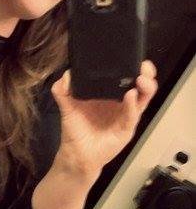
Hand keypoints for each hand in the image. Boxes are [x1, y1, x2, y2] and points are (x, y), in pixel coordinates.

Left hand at [51, 60, 157, 175]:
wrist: (76, 154)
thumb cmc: (76, 129)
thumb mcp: (68, 106)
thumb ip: (63, 90)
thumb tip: (66, 75)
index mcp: (112, 93)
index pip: (128, 75)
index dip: (134, 64)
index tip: (133, 55)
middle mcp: (122, 102)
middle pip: (142, 84)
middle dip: (146, 73)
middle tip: (143, 67)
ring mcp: (126, 115)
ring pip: (144, 98)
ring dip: (145, 87)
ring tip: (140, 79)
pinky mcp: (126, 129)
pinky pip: (132, 116)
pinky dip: (131, 105)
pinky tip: (129, 95)